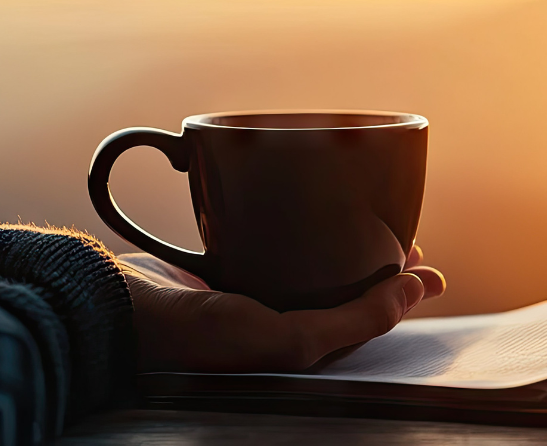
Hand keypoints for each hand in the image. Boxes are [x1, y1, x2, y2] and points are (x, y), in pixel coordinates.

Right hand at [119, 247, 444, 372]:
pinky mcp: (231, 256)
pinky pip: (277, 237)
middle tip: (410, 235)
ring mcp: (255, 285)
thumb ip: (354, 324)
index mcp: (296, 344)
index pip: (364, 319)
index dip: (401, 293)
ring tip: (378, 218)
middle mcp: (279, 316)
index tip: (429, 265)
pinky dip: (303, 222)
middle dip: (381, 262)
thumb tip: (417, 290)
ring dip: (347, 239)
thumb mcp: (288, 343)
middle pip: (344, 286)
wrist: (117, 307)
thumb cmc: (198, 335)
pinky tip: (315, 202)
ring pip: (315, 260)